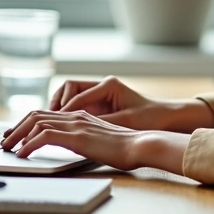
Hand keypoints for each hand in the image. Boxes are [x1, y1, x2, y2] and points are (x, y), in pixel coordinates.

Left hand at [0, 110, 189, 172]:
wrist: (141, 145)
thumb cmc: (126, 147)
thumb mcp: (99, 141)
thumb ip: (83, 139)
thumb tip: (68, 147)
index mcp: (80, 115)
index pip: (46, 114)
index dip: (26, 123)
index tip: (15, 134)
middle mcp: (75, 116)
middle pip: (36, 115)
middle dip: (16, 128)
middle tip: (4, 142)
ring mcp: (76, 125)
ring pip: (36, 123)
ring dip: (17, 136)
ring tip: (8, 149)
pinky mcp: (77, 137)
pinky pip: (44, 137)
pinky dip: (29, 145)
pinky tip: (23, 155)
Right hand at [50, 76, 170, 130]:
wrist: (166, 118)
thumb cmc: (151, 118)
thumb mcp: (125, 122)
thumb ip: (102, 122)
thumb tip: (79, 127)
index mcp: (108, 85)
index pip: (77, 94)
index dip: (65, 109)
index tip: (56, 122)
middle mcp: (102, 86)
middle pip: (68, 88)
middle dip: (56, 103)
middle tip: (47, 119)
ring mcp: (100, 94)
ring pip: (69, 95)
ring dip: (59, 107)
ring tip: (50, 123)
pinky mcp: (99, 105)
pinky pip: (77, 106)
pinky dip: (67, 114)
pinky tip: (62, 126)